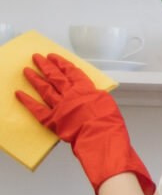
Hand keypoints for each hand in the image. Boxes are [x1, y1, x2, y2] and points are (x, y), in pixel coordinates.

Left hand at [16, 52, 153, 194]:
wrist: (101, 137)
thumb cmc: (108, 123)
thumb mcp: (107, 103)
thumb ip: (94, 95)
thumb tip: (90, 92)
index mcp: (85, 89)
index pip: (71, 72)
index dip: (61, 63)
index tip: (54, 56)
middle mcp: (70, 95)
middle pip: (55, 77)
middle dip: (45, 66)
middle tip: (37, 58)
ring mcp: (60, 107)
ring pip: (45, 89)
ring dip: (35, 79)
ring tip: (27, 71)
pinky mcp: (53, 120)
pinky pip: (37, 109)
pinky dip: (27, 101)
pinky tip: (19, 94)